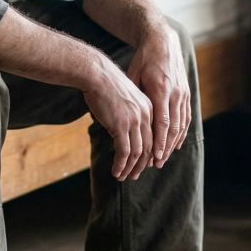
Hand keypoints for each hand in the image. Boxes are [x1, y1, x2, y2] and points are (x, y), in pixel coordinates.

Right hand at [83, 58, 153, 180]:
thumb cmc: (106, 84)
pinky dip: (121, 164)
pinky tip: (115, 172)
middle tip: (134, 175)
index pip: (153, 136)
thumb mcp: (125, 98)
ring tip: (123, 176)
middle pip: (149, 147)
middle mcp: (145, 115)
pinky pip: (124, 151)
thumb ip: (130, 112)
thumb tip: (125, 129)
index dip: (149, 153)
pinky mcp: (121, 125)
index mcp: (149, 108)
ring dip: (130, 168)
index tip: (142, 164)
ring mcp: (134, 120)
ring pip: (137, 152)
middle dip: (141, 164)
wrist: (96, 74)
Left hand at [127, 26, 190, 168]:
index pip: (162, 121)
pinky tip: (176, 144)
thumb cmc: (144, 59)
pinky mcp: (186, 92)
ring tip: (163, 158)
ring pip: (181, 124)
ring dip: (173, 143)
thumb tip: (124, 117)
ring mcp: (183, 93)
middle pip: (173, 127)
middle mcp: (175, 92)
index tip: (155, 157)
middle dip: (165, 148)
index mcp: (161, 88)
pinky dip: (182, 132)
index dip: (159, 141)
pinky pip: (186, 116)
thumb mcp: (134, 74)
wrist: (163, 41)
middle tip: (156, 164)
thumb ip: (133, 96)